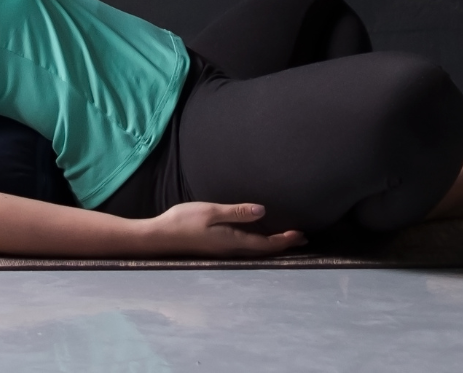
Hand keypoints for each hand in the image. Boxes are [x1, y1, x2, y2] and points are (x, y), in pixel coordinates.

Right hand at [145, 201, 305, 257]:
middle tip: (301, 238)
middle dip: (283, 244)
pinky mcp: (217, 248)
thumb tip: (263, 211)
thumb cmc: (184, 221)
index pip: (266, 243)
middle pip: (264, 250)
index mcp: (234, 241)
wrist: (160, 237)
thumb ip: (237, 212)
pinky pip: (245, 248)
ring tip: (285, 239)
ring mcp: (224, 251)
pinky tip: (256, 237)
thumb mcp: (211, 211)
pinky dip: (258, 243)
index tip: (301, 234)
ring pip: (255, 250)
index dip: (285, 240)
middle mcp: (232, 249)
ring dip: (272, 245)